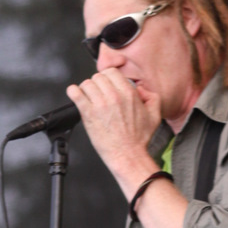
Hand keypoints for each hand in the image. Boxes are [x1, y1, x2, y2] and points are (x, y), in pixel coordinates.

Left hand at [66, 68, 159, 187]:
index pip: (112, 72)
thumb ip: (152, 97)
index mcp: (128, 94)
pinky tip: (77, 97)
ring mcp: (100, 104)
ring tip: (90, 99)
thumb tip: (141, 89)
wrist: (128, 155)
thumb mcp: (154, 116)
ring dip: (87, 90)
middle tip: (99, 95)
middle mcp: (114, 96)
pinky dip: (73, 92)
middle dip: (98, 85)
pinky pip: (75, 93)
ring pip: (86, 83)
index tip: (107, 86)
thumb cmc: (139, 139)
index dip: (108, 78)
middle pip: (98, 77)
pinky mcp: (88, 113)